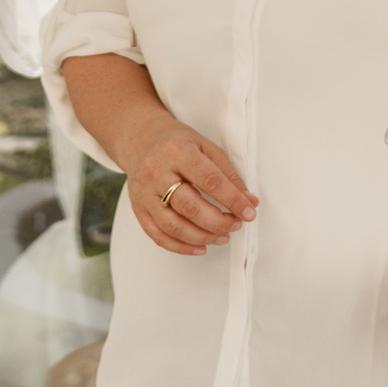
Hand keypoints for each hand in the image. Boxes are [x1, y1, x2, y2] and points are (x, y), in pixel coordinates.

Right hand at [115, 115, 256, 256]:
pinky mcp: (137, 208)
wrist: (141, 139)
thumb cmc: (177, 143)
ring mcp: (144, 192)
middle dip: (218, 222)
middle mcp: (156, 172)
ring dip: (202, 237)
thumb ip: (228, 174)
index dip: (232, 200)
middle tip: (236, 225)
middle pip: (190, 207)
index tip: (249, 212)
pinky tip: (200, 247)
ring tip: (222, 237)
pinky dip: (181, 247)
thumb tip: (249, 201)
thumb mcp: (206, 147)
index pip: (209, 180)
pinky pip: (158, 235)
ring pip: (173, 226)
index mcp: (177, 151)